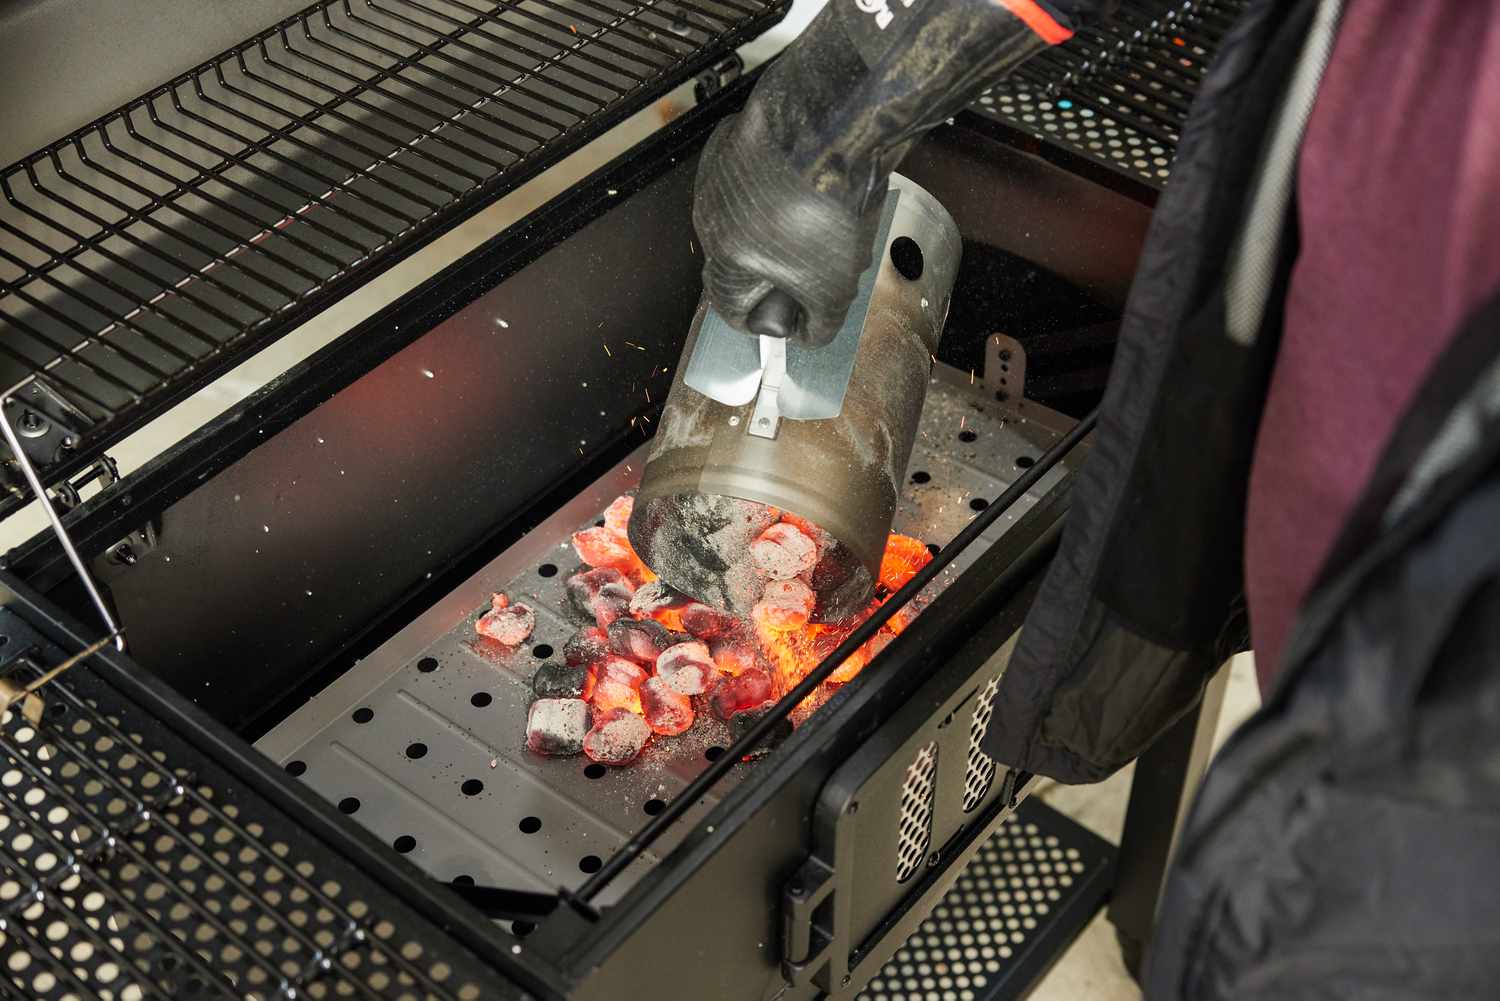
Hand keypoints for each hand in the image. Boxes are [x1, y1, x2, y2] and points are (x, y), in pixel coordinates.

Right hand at [693, 105, 881, 347]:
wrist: (833, 124)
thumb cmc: (825, 204)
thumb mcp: (833, 287)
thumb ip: (818, 323)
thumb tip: (807, 334)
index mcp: (724, 255)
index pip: (728, 306)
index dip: (761, 319)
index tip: (785, 318)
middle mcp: (710, 213)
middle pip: (741, 260)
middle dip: (780, 270)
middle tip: (819, 265)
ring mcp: (721, 170)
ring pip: (751, 216)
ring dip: (782, 226)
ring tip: (826, 219)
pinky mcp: (739, 136)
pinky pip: (758, 177)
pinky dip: (782, 187)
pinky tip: (818, 183)